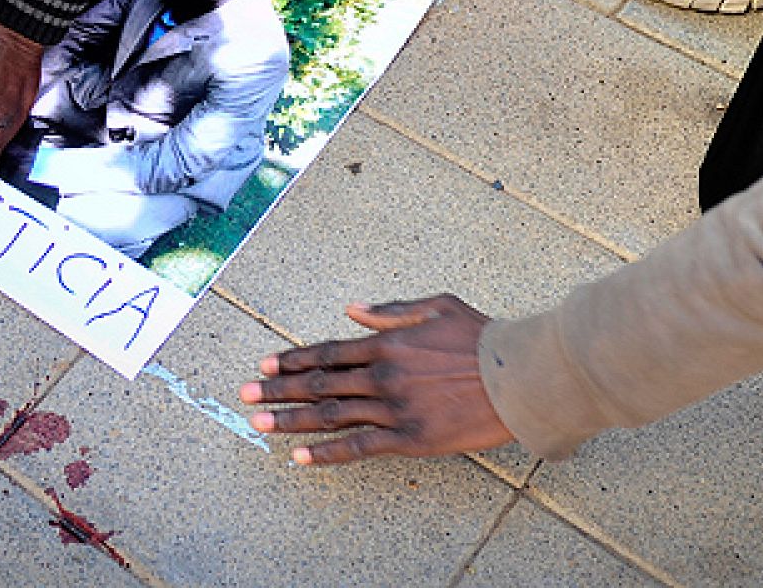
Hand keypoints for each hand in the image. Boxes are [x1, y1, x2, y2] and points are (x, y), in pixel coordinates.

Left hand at [239, 295, 513, 464]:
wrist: (517, 375)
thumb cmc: (481, 337)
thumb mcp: (436, 306)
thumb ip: (390, 310)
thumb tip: (354, 309)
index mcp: (386, 342)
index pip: (327, 352)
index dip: (292, 359)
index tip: (265, 365)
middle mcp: (382, 374)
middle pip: (318, 384)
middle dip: (278, 389)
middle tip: (245, 395)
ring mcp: (392, 408)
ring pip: (329, 415)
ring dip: (290, 420)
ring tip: (259, 423)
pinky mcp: (408, 438)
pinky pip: (357, 447)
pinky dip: (326, 452)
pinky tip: (299, 457)